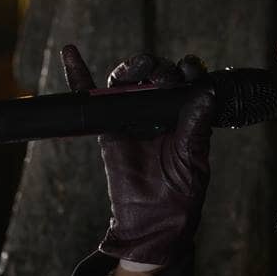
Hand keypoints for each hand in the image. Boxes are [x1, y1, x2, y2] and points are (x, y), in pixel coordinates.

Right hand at [61, 43, 215, 266]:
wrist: (153, 222)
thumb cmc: (180, 194)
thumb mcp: (193, 160)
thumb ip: (196, 128)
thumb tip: (206, 94)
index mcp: (185, 115)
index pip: (187, 81)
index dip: (189, 70)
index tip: (191, 71)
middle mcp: (159, 111)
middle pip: (155, 75)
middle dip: (160, 69)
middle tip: (164, 78)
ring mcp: (132, 116)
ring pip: (128, 81)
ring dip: (133, 67)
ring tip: (139, 68)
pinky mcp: (108, 127)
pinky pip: (91, 99)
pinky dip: (78, 75)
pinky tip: (70, 53)